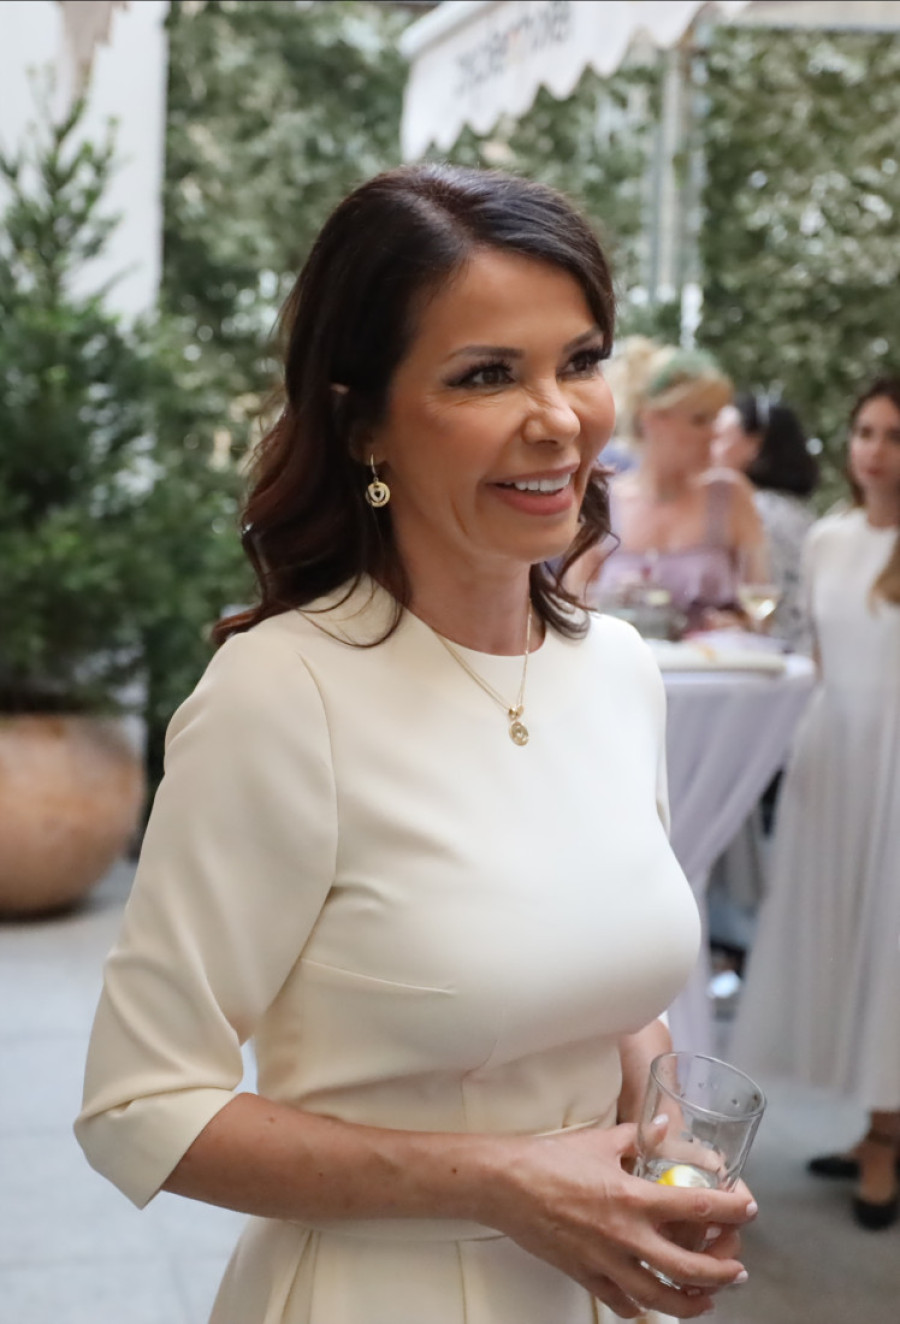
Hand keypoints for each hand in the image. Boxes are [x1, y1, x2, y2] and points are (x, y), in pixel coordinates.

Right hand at [481, 1123, 755, 1319]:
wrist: (505, 1184)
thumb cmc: (550, 1159)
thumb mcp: (600, 1140)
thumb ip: (639, 1136)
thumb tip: (667, 1125)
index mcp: (633, 1197)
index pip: (697, 1208)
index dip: (731, 1211)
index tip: (747, 1210)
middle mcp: (625, 1235)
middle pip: (689, 1267)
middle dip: (722, 1272)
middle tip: (737, 1270)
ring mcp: (605, 1260)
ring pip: (660, 1297)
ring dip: (691, 1302)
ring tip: (707, 1299)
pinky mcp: (585, 1274)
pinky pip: (621, 1302)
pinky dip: (641, 1307)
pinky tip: (651, 1302)